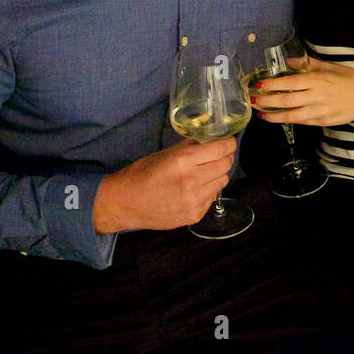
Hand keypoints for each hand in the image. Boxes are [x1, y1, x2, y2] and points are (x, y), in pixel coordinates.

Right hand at [93, 137, 235, 232]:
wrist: (125, 203)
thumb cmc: (142, 174)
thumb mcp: (165, 153)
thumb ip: (189, 146)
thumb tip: (208, 138)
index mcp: (183, 161)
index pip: (220, 149)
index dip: (228, 144)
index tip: (228, 142)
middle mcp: (191, 181)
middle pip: (225, 165)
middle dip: (224, 157)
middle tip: (218, 155)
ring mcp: (194, 201)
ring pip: (222, 181)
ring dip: (217, 174)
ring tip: (204, 173)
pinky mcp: (194, 215)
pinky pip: (212, 198)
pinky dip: (208, 191)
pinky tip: (194, 189)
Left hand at [251, 56, 353, 127]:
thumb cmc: (348, 79)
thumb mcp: (329, 66)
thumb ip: (307, 64)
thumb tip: (288, 61)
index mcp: (317, 80)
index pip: (289, 83)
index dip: (272, 85)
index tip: (259, 85)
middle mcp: (316, 96)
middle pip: (286, 100)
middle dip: (267, 101)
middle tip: (253, 100)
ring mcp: (319, 111)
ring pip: (291, 116)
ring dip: (273, 116)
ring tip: (261, 114)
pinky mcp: (323, 122)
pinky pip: (302, 122)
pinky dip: (289, 120)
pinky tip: (279, 118)